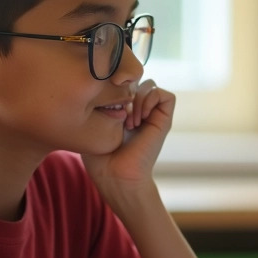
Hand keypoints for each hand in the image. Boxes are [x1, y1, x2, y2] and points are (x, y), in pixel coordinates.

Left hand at [83, 79, 173, 195]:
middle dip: (125, 90)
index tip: (105, 106)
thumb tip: (102, 88)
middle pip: (136, 80)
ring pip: (151, 85)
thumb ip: (96, 105)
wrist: (116, 177)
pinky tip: (140, 118)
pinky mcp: (164, 121)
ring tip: (130, 120)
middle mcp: (140, 110)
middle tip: (118, 113)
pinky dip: (152, 100)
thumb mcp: (92, 125)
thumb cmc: (100, 159)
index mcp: (124, 111)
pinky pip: (166, 95)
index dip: (115, 86)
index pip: (124, 82)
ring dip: (138, 97)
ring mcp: (153, 115)